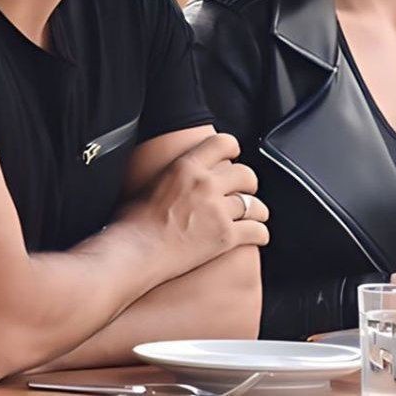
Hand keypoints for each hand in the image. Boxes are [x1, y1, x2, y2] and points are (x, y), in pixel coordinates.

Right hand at [122, 133, 268, 280]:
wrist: (135, 251)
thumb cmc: (134, 222)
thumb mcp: (151, 182)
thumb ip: (174, 174)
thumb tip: (178, 175)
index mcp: (186, 166)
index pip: (223, 143)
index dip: (233, 148)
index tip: (233, 156)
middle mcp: (206, 184)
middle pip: (245, 174)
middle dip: (248, 182)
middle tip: (244, 189)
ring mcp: (217, 210)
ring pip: (255, 203)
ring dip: (257, 210)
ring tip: (256, 214)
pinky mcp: (225, 237)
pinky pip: (257, 230)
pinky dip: (260, 233)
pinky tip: (258, 235)